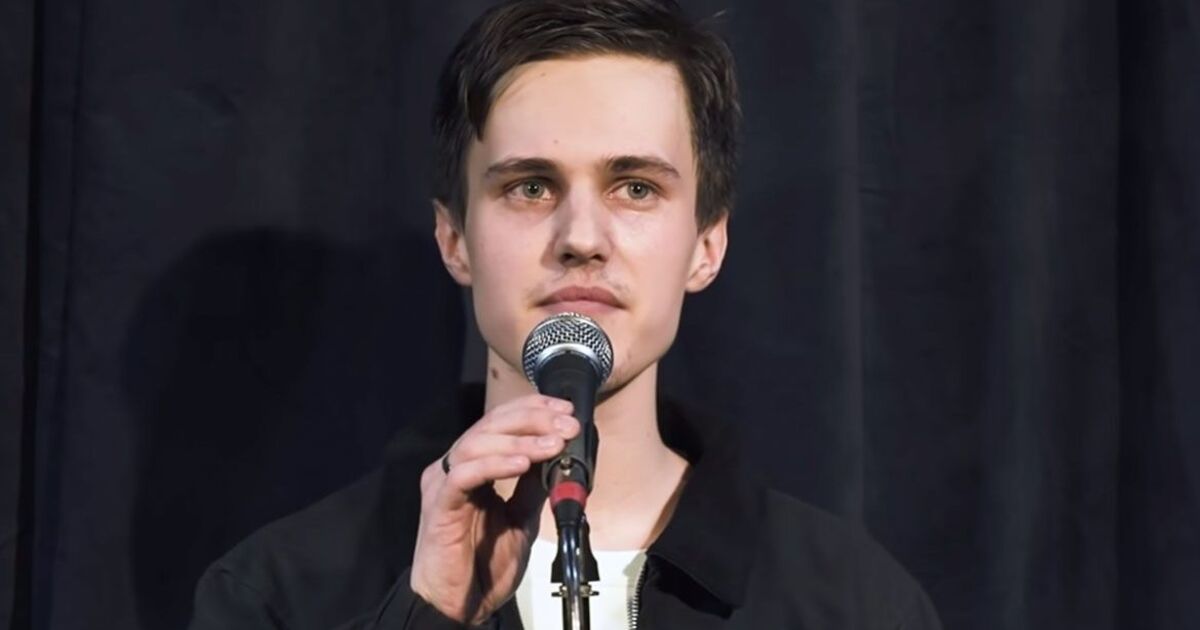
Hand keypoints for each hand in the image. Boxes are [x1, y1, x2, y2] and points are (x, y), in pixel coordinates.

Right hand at [409, 393, 580, 625]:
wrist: (459, 606)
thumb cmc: (482, 564)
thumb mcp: (520, 517)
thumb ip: (533, 485)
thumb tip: (559, 454)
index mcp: (472, 465)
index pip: (500, 421)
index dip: (534, 410)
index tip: (567, 412)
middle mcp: (454, 467)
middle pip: (490, 424)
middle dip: (533, 420)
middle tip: (566, 424)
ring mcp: (443, 484)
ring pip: (477, 442)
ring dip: (520, 440)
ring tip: (551, 445)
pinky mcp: (438, 505)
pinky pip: (463, 475)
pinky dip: (494, 464)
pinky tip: (522, 464)